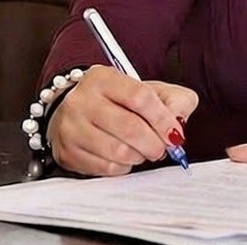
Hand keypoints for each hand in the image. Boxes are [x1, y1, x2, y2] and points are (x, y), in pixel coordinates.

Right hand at [46, 65, 197, 175]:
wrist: (75, 111)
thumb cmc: (118, 101)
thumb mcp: (148, 89)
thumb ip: (173, 100)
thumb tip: (178, 123)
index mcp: (104, 78)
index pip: (139, 97)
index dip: (163, 119)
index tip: (175, 134)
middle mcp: (82, 101)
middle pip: (130, 128)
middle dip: (154, 143)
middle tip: (163, 147)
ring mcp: (71, 128)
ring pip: (118, 152)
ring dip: (140, 156)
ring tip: (143, 150)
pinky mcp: (67, 153)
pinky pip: (105, 168)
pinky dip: (123, 167)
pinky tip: (125, 157)